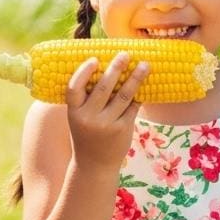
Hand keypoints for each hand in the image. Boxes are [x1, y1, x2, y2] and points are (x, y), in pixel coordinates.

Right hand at [65, 53, 148, 173]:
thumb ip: (87, 98)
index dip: (83, 72)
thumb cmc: (86, 134)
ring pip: (124, 95)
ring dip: (136, 78)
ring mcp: (107, 124)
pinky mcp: (123, 129)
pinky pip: (133, 107)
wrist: (94, 165)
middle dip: (116, 68)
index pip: (74, 88)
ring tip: (145, 65)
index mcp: (74, 113)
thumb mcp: (79, 117)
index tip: (95, 59)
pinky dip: (139, 94)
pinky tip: (145, 84)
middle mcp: (89, 118)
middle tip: (125, 54)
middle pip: (104, 87)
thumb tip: (104, 67)